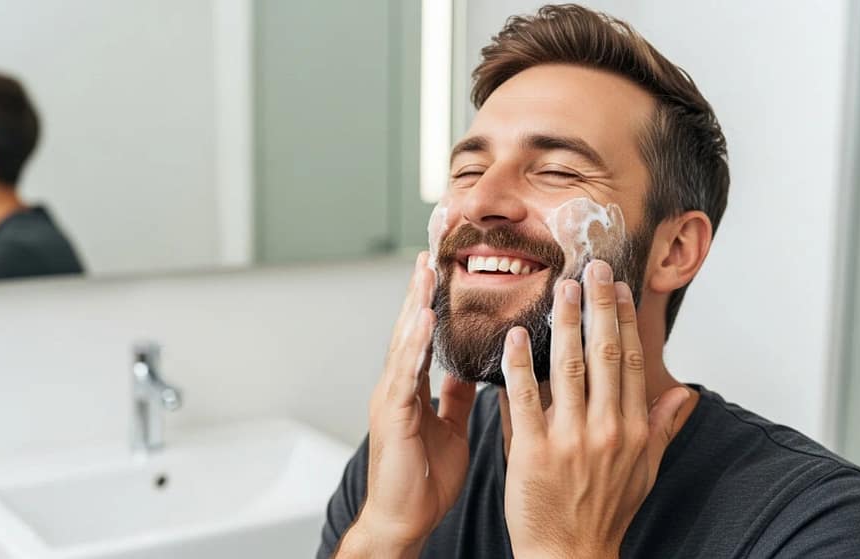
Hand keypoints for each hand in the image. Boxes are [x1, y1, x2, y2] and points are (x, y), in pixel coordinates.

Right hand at [339, 252, 476, 557]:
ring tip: (426, 272)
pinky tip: (423, 318)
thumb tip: (469, 371)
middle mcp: (397, 388)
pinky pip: (405, 373)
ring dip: (414, 305)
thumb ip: (454, 397)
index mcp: (411, 390)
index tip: (440, 270)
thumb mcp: (449, 428)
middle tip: (429, 254)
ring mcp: (391, 399)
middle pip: (408, 330)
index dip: (430, 304)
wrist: (403, 521)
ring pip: (403, 343)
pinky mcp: (392, 415)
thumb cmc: (422, 481)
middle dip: (418, 292)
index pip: (422, 337)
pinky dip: (414, 343)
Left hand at [500, 260, 690, 557]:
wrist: (571, 556)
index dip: (626, 320)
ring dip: (563, 323)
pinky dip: (519, 365)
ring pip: (569, 368)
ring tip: (559, 287)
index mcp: (633, 430)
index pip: (633, 362)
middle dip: (598, 306)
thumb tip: (689, 393)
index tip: (618, 286)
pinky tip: (514, 336)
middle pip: (606, 354)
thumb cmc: (606, 512)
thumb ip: (664, 427)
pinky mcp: (533, 452)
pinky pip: (525, 399)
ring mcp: (570, 441)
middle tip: (592, 267)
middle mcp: (608, 430)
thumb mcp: (645, 471)